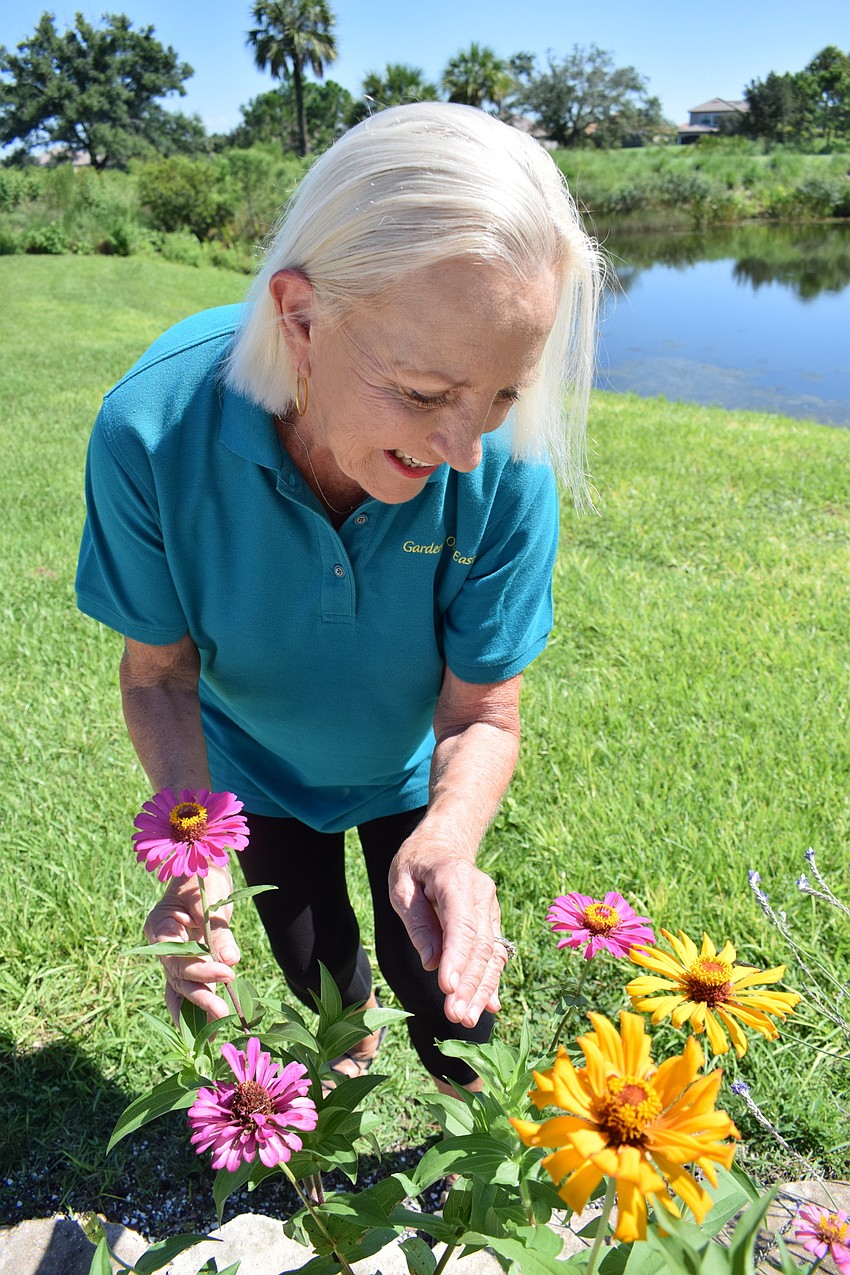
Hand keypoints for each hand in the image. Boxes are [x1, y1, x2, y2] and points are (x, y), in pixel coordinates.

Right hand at [143, 865, 240, 1022]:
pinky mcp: (186, 960)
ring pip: (180, 987)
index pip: (176, 957)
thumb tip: (229, 961)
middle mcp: (161, 944)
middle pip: (177, 976)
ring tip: (216, 1030)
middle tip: (223, 1012)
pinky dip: (195, 1005)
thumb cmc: (204, 876)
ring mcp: (172, 954)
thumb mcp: (212, 898)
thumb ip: (218, 931)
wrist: (205, 870)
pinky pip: (187, 986)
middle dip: (200, 995)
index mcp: (159, 925)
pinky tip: (205, 1028)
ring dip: (197, 1007)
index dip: (199, 969)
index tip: (227, 973)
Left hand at [389, 839, 508, 1027]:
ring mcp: (491, 908)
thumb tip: (431, 963)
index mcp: (455, 878)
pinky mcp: (492, 921)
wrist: (444, 843)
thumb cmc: (417, 863)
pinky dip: (491, 980)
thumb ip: (417, 922)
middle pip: (480, 945)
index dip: (457, 958)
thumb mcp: (402, 885)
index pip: (461, 924)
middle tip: (456, 1016)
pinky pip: (494, 952)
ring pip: (492, 953)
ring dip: (482, 989)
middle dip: (469, 984)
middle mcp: (481, 894)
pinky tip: (489, 1005)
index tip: (448, 988)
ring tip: (468, 1019)